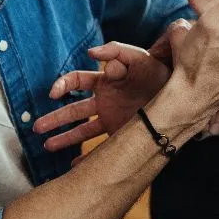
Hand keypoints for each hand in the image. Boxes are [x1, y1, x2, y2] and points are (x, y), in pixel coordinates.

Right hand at [34, 32, 181, 151]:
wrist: (182, 92)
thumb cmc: (159, 71)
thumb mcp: (140, 57)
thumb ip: (118, 51)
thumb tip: (92, 52)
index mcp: (106, 80)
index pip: (78, 80)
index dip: (63, 84)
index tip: (53, 93)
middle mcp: (105, 100)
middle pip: (73, 109)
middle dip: (54, 118)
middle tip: (36, 128)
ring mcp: (112, 118)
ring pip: (82, 130)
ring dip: (64, 138)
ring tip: (47, 146)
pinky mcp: (121, 132)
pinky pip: (100, 148)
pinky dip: (87, 158)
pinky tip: (73, 167)